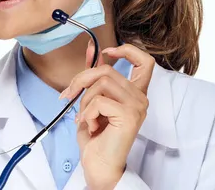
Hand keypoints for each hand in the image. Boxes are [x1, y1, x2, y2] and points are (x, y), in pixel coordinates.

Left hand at [59, 41, 154, 189]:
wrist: (98, 164)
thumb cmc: (96, 136)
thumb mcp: (92, 99)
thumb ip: (95, 76)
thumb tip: (91, 49)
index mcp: (135, 93)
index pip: (145, 61)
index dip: (127, 50)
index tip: (106, 51)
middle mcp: (140, 98)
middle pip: (107, 70)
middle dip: (81, 80)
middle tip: (69, 95)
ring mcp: (137, 106)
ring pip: (101, 83)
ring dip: (84, 100)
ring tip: (85, 116)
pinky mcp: (128, 115)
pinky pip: (98, 101)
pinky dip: (87, 112)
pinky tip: (90, 126)